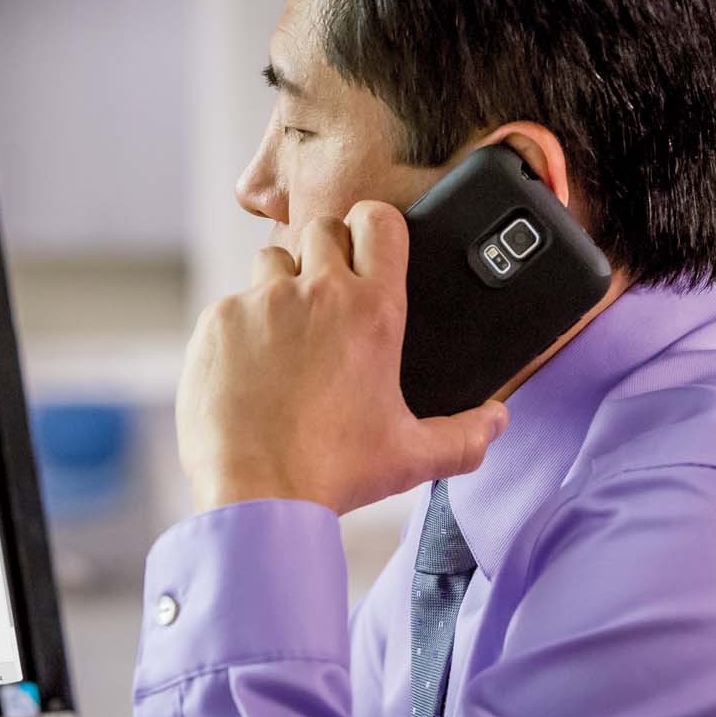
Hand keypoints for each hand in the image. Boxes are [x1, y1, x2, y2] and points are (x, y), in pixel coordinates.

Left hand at [176, 200, 508, 516]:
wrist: (256, 496)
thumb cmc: (334, 474)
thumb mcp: (410, 456)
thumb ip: (464, 436)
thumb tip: (498, 421)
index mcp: (372, 310)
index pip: (379, 221)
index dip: (376, 227)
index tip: (372, 247)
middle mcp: (316, 293)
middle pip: (323, 228)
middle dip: (328, 252)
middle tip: (329, 297)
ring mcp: (261, 303)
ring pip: (272, 259)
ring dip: (282, 284)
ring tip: (287, 334)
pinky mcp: (218, 322)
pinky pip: (232, 304)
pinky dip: (242, 327)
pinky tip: (250, 369)